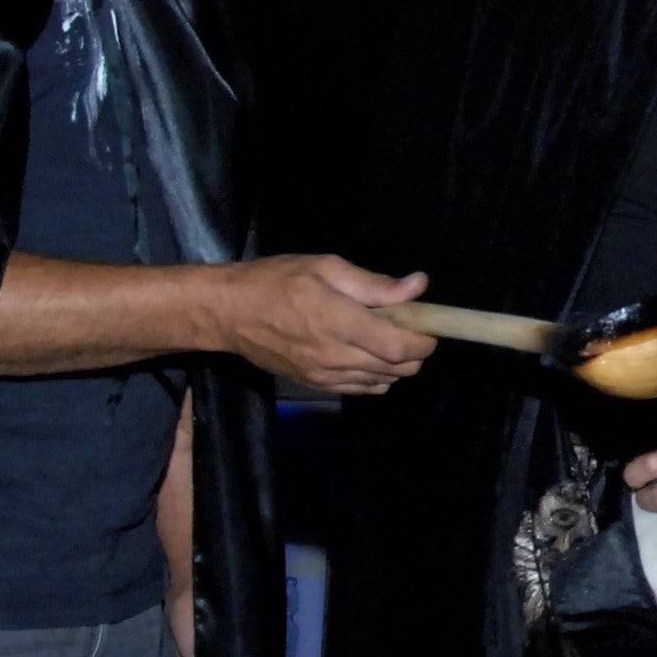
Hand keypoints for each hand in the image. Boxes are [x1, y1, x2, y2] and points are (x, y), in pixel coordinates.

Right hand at [213, 256, 433, 394]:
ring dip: (396, 365)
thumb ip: (375, 284)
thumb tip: (418, 285)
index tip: (427, 326)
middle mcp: (336, 356)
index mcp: (341, 323)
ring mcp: (325, 376)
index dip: (424, 341)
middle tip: (407, 327)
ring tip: (385, 338)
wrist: (229, 313)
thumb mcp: (326, 268)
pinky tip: (367, 354)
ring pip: (382, 382)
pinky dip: (375, 376)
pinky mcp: (315, 385)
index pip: (401, 347)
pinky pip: (361, 389)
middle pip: (398, 369)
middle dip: (414, 352)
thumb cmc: (276, 281)